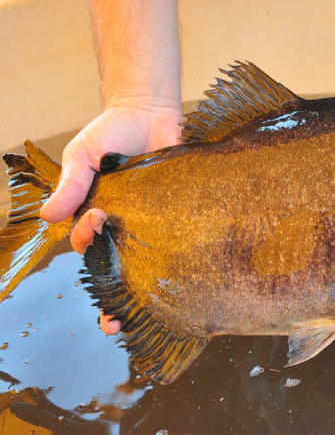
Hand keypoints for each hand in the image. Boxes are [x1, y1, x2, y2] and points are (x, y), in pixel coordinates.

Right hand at [40, 99, 180, 334]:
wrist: (150, 112)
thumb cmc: (111, 131)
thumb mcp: (82, 153)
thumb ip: (70, 183)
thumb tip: (49, 217)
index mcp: (96, 213)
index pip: (88, 244)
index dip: (88, 245)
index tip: (96, 222)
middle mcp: (124, 224)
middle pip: (116, 268)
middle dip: (113, 299)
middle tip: (115, 325)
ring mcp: (151, 222)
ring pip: (147, 262)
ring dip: (145, 290)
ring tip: (148, 316)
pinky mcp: (176, 215)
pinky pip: (175, 241)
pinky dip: (177, 261)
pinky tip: (184, 280)